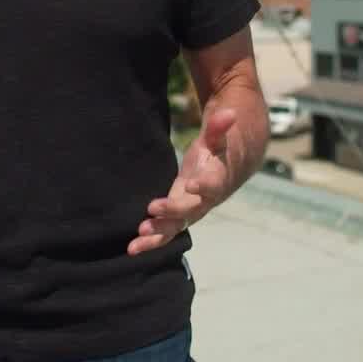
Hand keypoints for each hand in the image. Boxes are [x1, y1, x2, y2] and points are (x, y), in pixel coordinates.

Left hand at [132, 107, 237, 255]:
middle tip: (152, 211)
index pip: (213, 184)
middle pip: (190, 210)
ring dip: (157, 235)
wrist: (230, 170)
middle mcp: (205, 200)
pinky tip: (132, 248)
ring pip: (176, 227)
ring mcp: (191, 210)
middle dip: (172, 212)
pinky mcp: (179, 215)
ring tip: (136, 243)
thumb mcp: (219, 136)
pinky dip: (151, 239)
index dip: (205, 185)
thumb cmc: (221, 150)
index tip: (193, 184)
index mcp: (217, 179)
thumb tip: (229, 113)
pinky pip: (166, 230)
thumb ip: (220, 127)